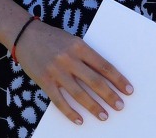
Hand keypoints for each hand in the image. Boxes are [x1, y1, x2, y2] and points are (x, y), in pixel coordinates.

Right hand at [13, 18, 133, 125]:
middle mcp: (69, 59)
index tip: (128, 89)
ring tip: (104, 116)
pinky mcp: (44, 81)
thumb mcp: (73, 41)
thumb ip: (86, 57)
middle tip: (120, 106)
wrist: (27, 35)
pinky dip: (70, 112)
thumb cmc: (54, 38)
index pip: (104, 65)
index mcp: (80, 46)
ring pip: (78, 93)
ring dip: (93, 106)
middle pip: (94, 80)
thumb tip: (104, 76)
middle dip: (109, 95)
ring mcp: (56, 71)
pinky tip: (79, 120)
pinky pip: (59, 101)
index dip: (117, 79)